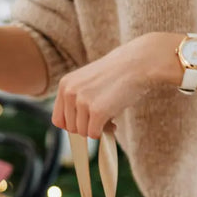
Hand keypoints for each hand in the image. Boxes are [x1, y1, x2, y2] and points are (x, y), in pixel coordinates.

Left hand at [53, 32, 180, 137]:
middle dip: (87, 127)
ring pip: (82, 132)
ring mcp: (82, 102)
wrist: (138, 63)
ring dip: (96, 129)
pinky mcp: (97, 111)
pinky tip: (113, 122)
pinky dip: (104, 132)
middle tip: (102, 119)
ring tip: (109, 117)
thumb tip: (78, 128)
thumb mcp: (88, 82)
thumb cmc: (117, 73)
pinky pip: (94, 134)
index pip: (58, 119)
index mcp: (65, 85)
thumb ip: (78, 101)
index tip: (85, 122)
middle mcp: (69, 93)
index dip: (72, 125)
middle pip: (70, 128)